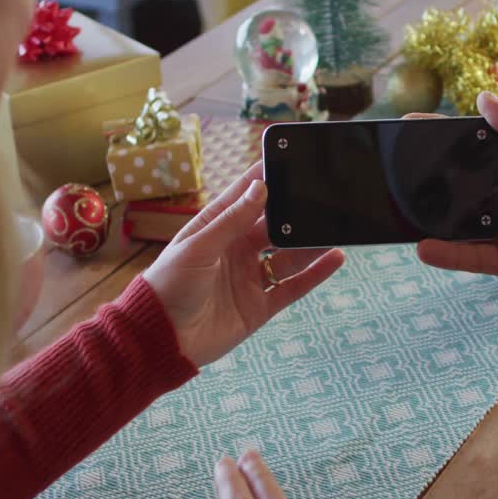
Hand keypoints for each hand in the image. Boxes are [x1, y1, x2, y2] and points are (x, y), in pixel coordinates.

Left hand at [145, 163, 344, 366]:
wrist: (162, 338)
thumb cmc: (168, 285)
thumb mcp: (199, 246)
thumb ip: (232, 219)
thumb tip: (261, 187)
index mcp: (216, 229)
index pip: (246, 197)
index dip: (267, 179)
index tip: (291, 160)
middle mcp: (236, 250)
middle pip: (274, 226)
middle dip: (296, 212)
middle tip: (324, 196)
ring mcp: (250, 278)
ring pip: (288, 255)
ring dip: (310, 242)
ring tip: (335, 227)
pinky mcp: (260, 306)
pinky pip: (293, 286)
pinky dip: (316, 274)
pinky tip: (335, 257)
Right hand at [414, 93, 497, 304]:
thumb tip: (483, 99)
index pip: (475, 143)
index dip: (444, 135)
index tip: (409, 127)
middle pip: (460, 182)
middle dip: (427, 176)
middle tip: (391, 170)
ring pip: (460, 220)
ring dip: (432, 215)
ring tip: (398, 208)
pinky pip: (472, 256)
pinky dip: (448, 254)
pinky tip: (423, 247)